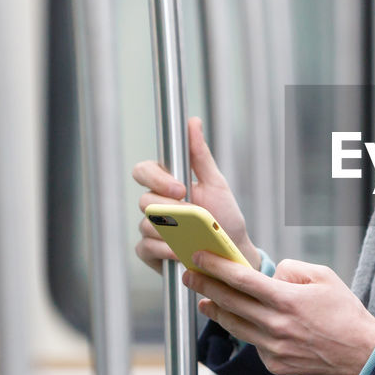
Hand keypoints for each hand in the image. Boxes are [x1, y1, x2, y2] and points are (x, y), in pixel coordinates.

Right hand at [132, 116, 258, 272]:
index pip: (143, 171)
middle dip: (171, 210)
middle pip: (144, 200)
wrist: (231, 252)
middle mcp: (154, 204)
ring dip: (171, 232)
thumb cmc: (224, 216)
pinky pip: (146, 247)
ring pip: (146, 225)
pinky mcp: (149, 250)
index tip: (181, 190)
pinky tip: (181, 252)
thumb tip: (192, 122)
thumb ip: (200, 155)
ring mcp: (149, 228)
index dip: (157, 180)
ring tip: (193, 235)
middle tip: (192, 217)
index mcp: (167, 183)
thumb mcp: (216, 183)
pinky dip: (165, 250)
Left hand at [182, 253, 374, 374]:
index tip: (199, 258)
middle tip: (189, 276)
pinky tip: (246, 323)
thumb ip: (292, 270)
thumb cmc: (344, 312)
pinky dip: (248, 331)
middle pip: (230, 303)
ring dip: (216, 312)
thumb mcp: (324, 277)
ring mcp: (274, 348)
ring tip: (204, 301)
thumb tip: (270, 275)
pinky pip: (255, 344)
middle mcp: (276, 325)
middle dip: (205, 287)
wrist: (361, 353)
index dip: (216, 267)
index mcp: (287, 300)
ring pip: (235, 326)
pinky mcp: (276, 364)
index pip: (242, 280)